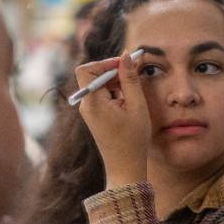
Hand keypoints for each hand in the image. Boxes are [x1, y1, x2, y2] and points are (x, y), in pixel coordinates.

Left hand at [75, 50, 149, 188]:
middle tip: (134, 75)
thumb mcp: (137, 106)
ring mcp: (89, 112)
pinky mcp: (94, 117)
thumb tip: (126, 55)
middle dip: (113, 72)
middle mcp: (86, 105)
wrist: (125, 168)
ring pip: (99, 85)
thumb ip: (130, 79)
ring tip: (134, 96)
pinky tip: (129, 105)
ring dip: (116, 83)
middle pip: (93, 76)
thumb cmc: (133, 140)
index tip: (124, 65)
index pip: (86, 69)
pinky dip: (115, 94)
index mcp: (93, 102)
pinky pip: (102, 96)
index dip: (104, 63)